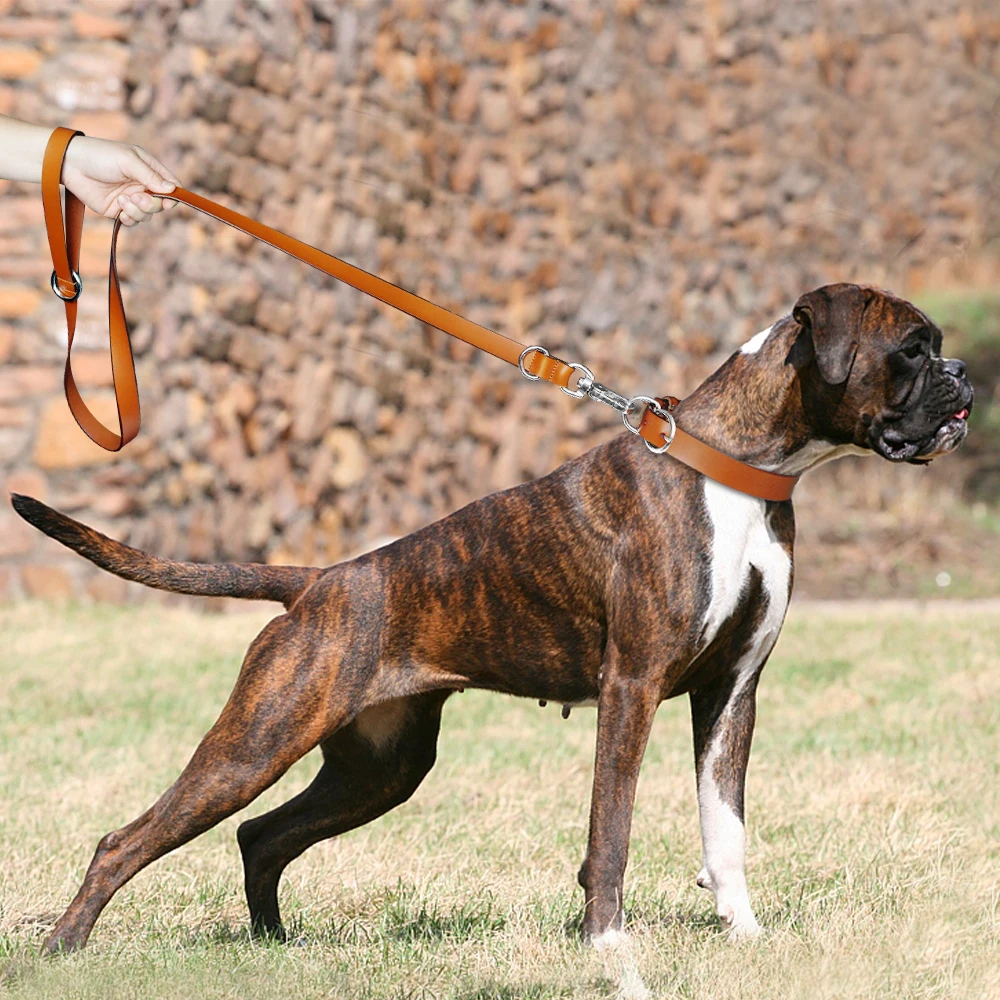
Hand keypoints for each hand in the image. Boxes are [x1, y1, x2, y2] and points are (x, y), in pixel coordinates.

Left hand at [61, 135, 180, 227]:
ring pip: (148, 215)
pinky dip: (130, 218)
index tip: (167, 202)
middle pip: (161, 204)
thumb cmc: (99, 155)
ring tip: (122, 200)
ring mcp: (131, 198)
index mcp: (148, 169)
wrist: (69, 164)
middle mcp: (142, 185)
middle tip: (136, 197)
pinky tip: (119, 208)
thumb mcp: (128, 161)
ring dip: (138, 211)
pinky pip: (133, 221)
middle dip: (151, 205)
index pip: (171, 186)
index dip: (173, 196)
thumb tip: (173, 190)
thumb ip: (150, 176)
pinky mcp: (119, 210)